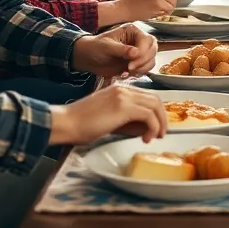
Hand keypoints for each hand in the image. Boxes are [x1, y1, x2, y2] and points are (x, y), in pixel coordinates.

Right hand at [49, 85, 167, 144]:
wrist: (66, 123)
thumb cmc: (82, 125)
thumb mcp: (110, 121)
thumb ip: (128, 122)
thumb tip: (146, 129)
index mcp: (120, 90)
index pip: (147, 97)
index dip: (156, 113)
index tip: (157, 128)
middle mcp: (124, 89)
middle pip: (155, 99)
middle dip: (162, 117)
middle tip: (161, 133)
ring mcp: (124, 96)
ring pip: (155, 105)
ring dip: (160, 123)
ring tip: (156, 137)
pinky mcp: (124, 106)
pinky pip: (149, 115)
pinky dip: (153, 127)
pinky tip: (146, 138)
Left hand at [72, 23, 157, 78]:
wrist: (89, 58)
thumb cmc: (96, 47)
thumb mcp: (106, 46)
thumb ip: (122, 49)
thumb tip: (136, 53)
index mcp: (133, 31)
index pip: (148, 40)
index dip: (143, 52)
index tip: (131, 61)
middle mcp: (139, 40)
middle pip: (153, 50)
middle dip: (144, 61)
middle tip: (130, 68)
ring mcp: (139, 53)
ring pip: (151, 61)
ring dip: (142, 69)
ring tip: (126, 72)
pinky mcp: (137, 64)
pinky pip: (145, 69)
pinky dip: (138, 74)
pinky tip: (125, 75)